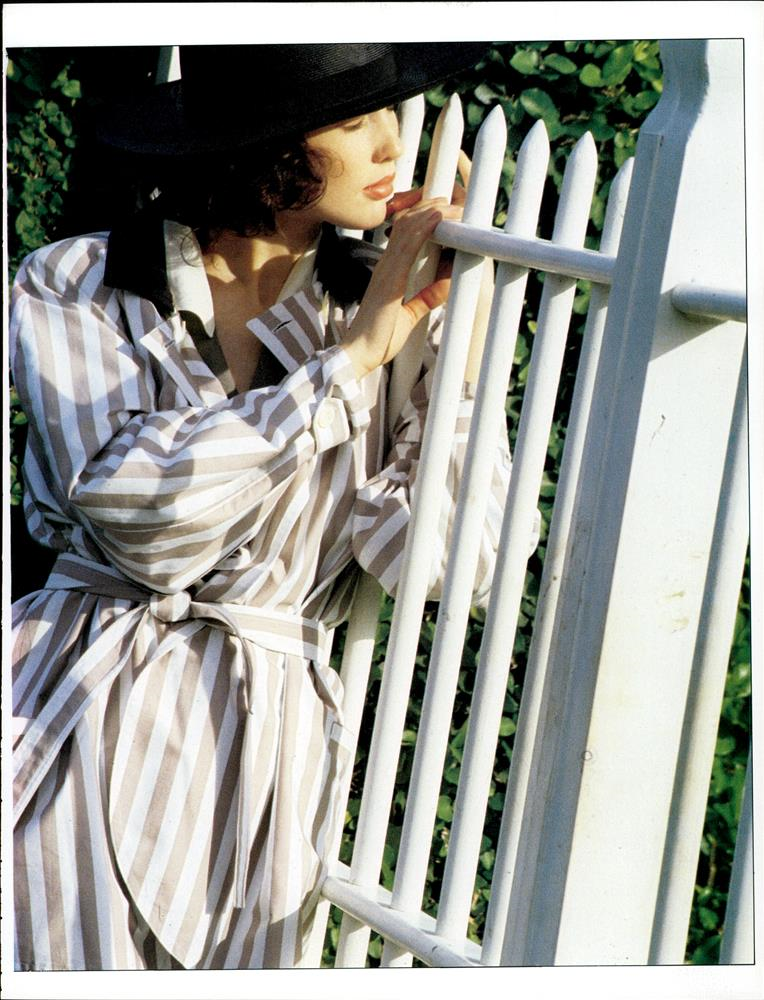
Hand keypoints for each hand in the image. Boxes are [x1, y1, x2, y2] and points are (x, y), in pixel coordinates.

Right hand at [343, 194, 461, 378]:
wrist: (358, 354)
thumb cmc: (379, 337)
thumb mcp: (409, 314)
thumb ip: (426, 297)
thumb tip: (445, 284)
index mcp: (390, 271)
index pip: (407, 235)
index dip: (426, 218)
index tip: (448, 214)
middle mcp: (386, 265)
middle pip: (408, 224)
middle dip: (432, 209)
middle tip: (456, 203)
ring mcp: (385, 270)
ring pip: (408, 228)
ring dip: (432, 213)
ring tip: (453, 204)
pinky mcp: (388, 280)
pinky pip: (407, 246)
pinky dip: (423, 228)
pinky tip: (438, 216)